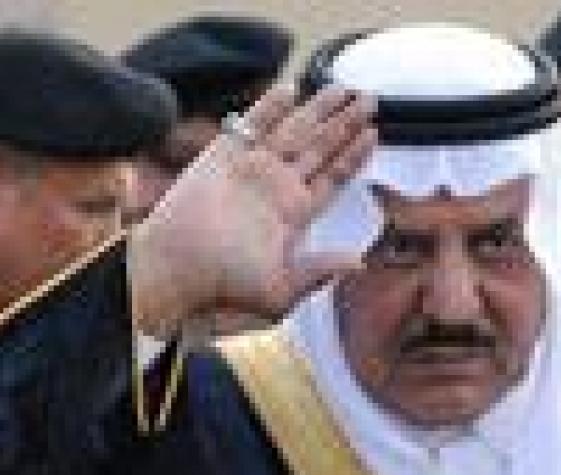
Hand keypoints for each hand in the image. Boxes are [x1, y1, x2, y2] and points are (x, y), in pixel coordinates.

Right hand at [130, 86, 376, 336]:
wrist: (175, 274)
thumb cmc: (225, 289)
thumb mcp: (283, 289)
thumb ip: (321, 271)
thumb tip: (360, 261)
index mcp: (294, 216)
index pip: (332, 177)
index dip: (354, 156)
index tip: (373, 134)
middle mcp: (276, 188)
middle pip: (320, 147)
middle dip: (345, 124)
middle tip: (371, 100)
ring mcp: (251, 169)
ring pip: (294, 130)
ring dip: (319, 109)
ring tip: (344, 87)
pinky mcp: (222, 156)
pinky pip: (252, 125)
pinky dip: (270, 106)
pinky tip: (292, 88)